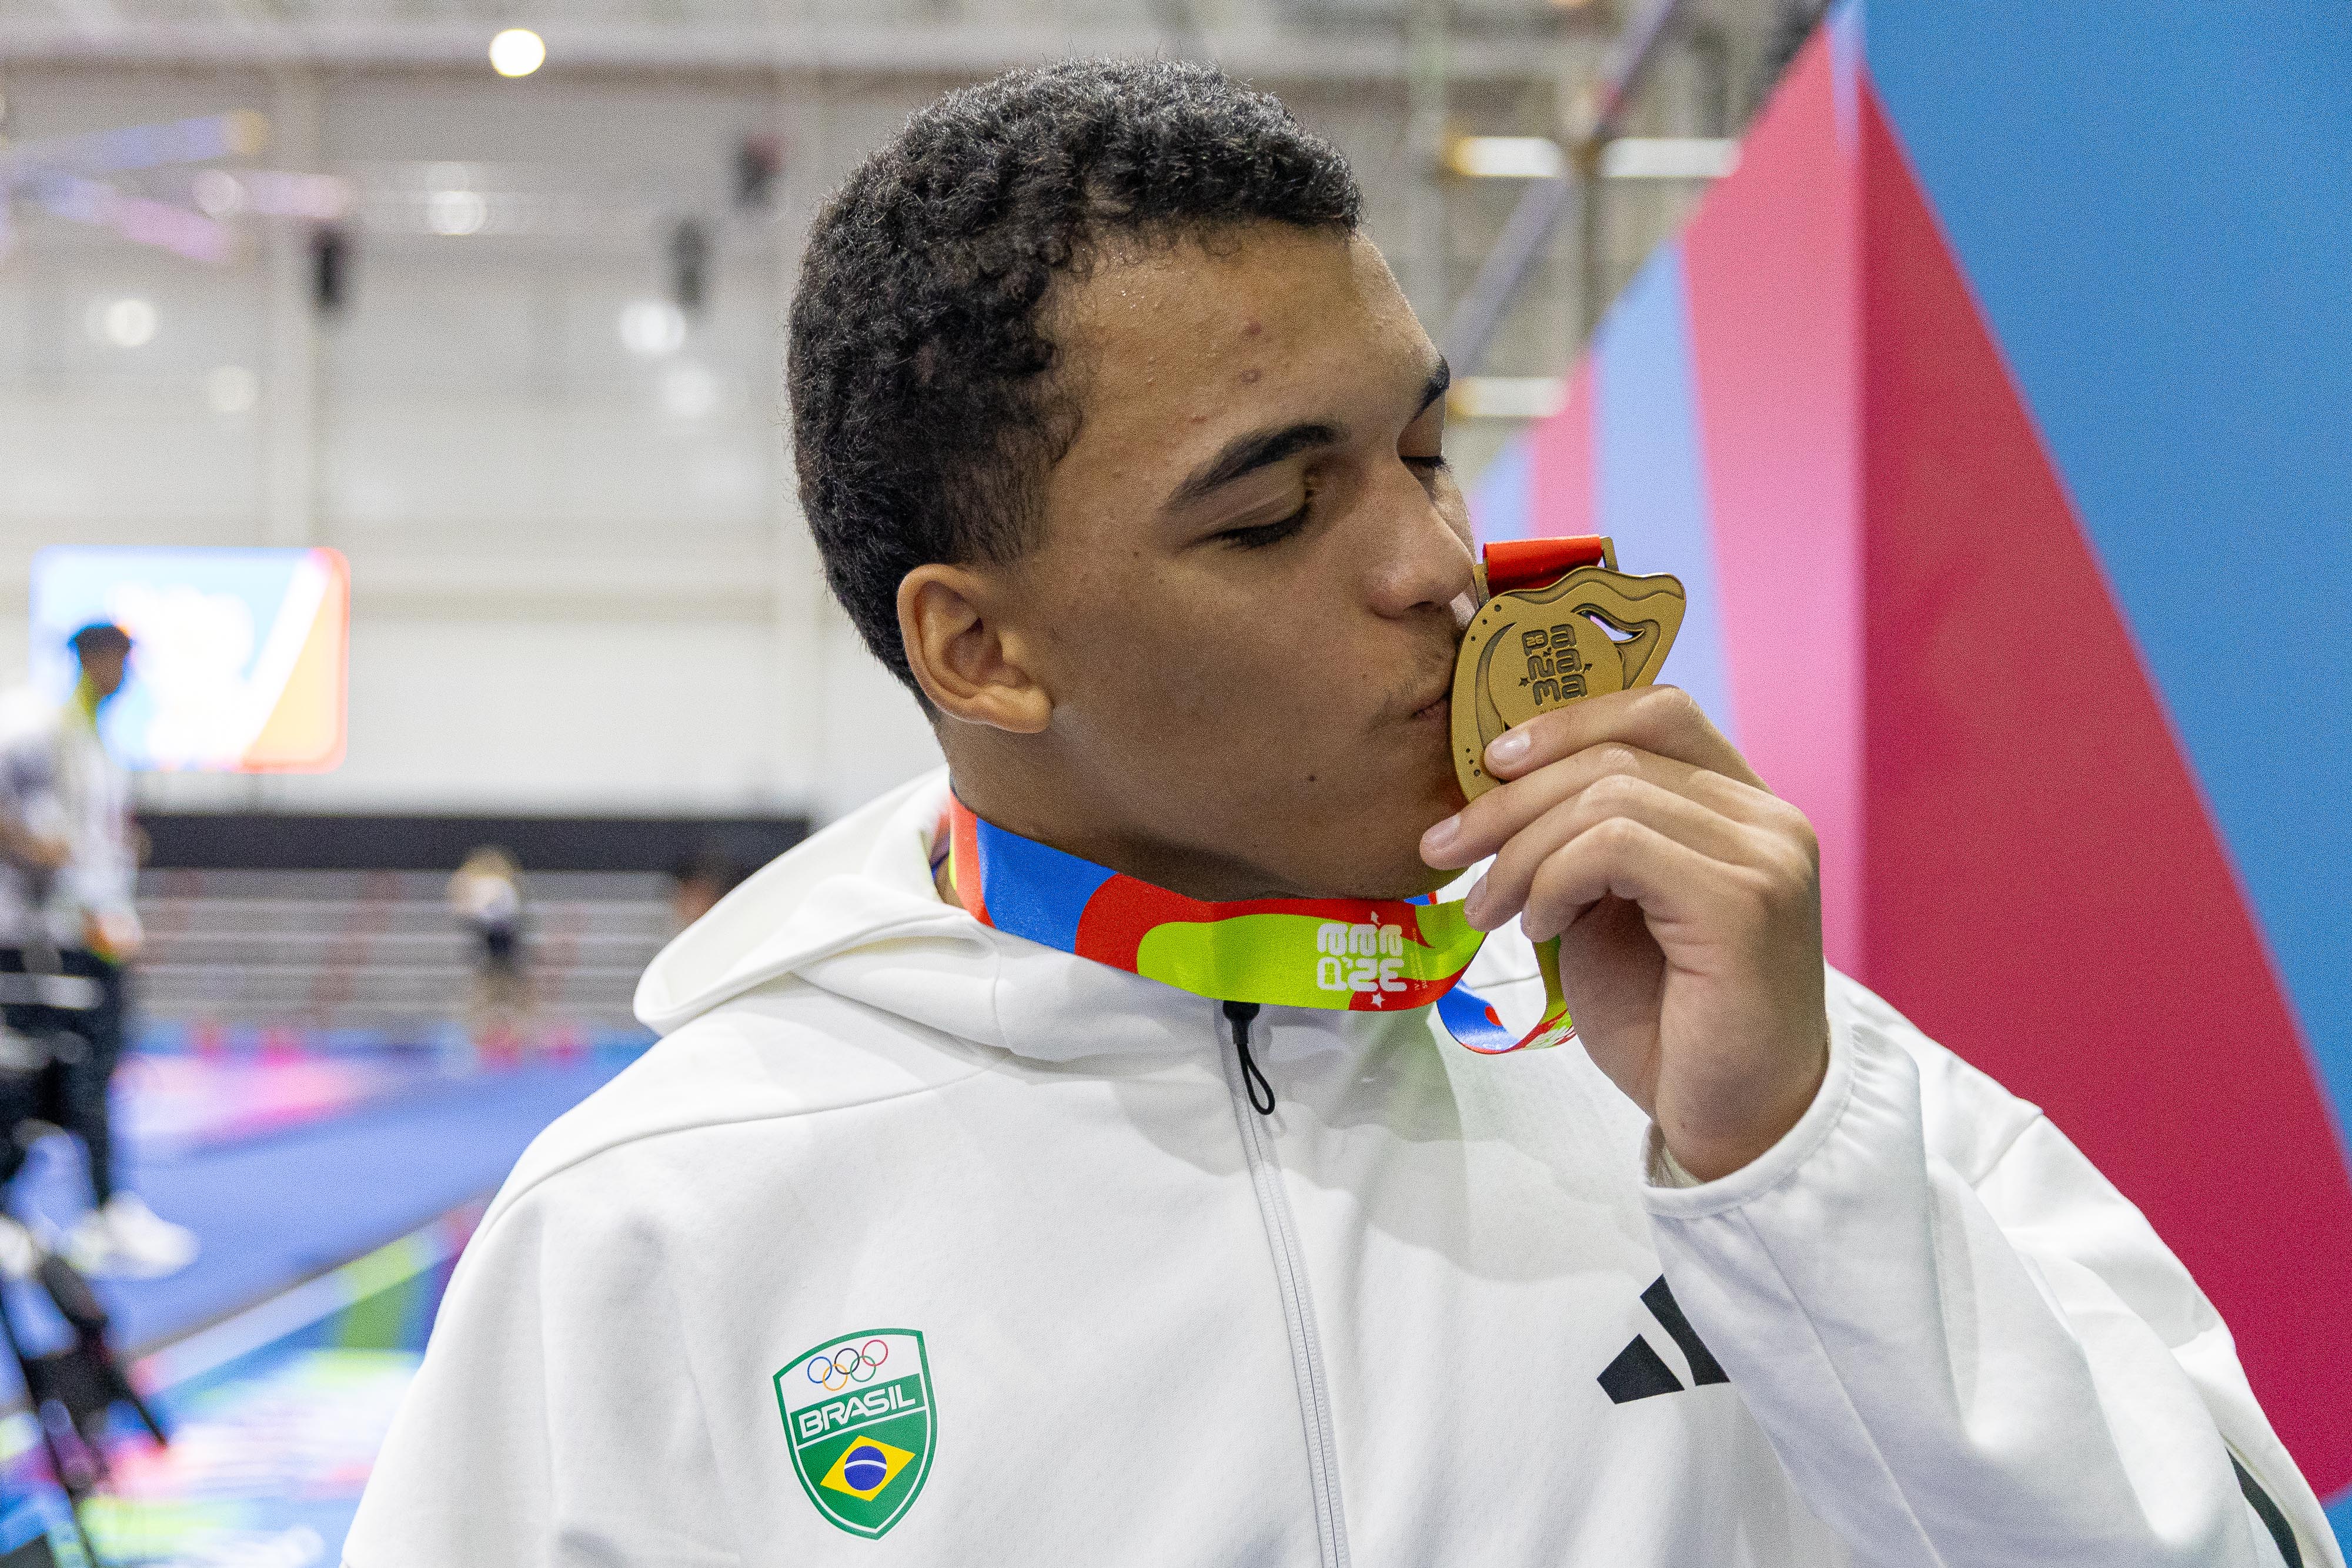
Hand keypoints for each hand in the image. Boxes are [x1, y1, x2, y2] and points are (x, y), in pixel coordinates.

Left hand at [1420, 686, 1827, 1180]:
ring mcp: (1764, 857)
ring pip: (1606, 795)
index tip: (1490, 764)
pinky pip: (1617, 846)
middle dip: (1510, 798)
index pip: (1658, 711)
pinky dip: (1554, 880)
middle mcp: (1768, 820)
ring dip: (1522, 851)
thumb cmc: (1669, 1022)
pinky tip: (1539, 929)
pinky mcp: (1743, 904)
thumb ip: (1587, 841)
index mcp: (1743, 809)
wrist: (1732, 1123)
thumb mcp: (1613, 908)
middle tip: (1444, 849)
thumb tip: (1502, 782)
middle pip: (1615, 752)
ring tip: (1489, 910)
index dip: (1566, 721)